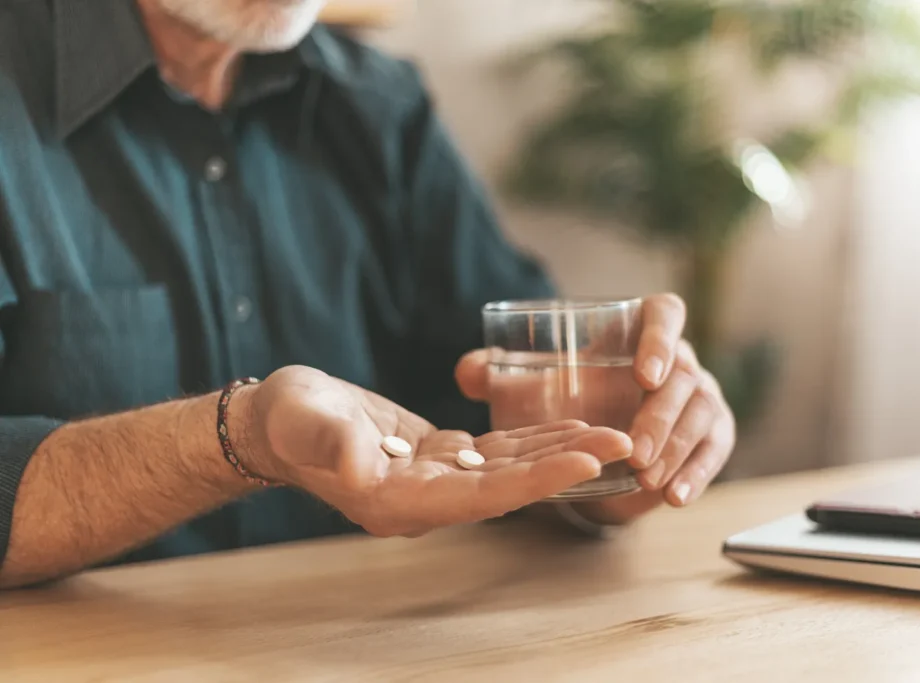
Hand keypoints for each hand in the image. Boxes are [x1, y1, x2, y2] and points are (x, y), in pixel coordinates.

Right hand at [234, 366, 631, 536]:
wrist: (280, 420)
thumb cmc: (289, 420)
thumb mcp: (303, 421)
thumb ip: (331, 442)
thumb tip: (358, 462)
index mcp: (398, 502)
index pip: (482, 496)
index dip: (535, 479)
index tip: (586, 461)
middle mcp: (426, 500)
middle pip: (511, 488)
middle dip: (568, 467)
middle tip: (627, 444)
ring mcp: (435, 481)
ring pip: (511, 470)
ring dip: (561, 452)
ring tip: (612, 434)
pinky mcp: (440, 458)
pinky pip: (497, 452)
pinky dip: (533, 440)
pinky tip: (567, 426)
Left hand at [455, 294, 735, 525]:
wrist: (602, 435)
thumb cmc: (569, 395)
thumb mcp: (532, 384)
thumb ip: (496, 374)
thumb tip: (469, 372)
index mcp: (641, 328)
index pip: (665, 314)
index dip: (660, 338)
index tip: (643, 374)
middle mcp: (680, 358)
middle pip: (685, 376)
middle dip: (661, 415)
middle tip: (633, 449)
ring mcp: (702, 395)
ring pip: (702, 414)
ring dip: (677, 448)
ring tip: (646, 478)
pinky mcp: (714, 432)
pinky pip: (714, 450)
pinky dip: (698, 474)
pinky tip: (675, 497)